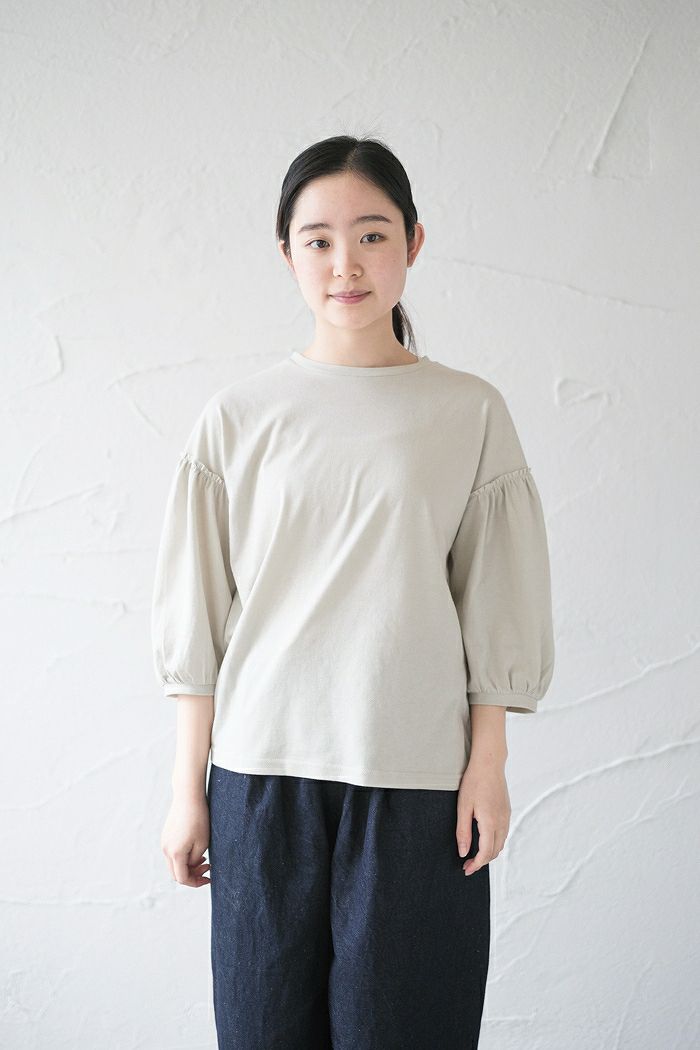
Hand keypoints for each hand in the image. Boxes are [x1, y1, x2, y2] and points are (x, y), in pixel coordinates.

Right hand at [161, 793, 211, 886]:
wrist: (188, 797)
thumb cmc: (198, 818)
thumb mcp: (202, 843)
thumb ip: (195, 860)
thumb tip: (191, 866)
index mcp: (175, 854)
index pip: (182, 878)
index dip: (196, 882)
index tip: (209, 878)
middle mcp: (166, 850)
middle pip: (176, 873)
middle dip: (192, 875)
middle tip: (207, 867)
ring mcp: (164, 842)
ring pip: (174, 864)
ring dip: (188, 865)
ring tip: (203, 858)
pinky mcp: (166, 836)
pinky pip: (173, 853)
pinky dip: (183, 856)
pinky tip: (195, 849)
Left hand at [456, 758, 510, 875]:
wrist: (489, 763)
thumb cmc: (474, 782)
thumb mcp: (463, 807)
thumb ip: (463, 832)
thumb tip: (463, 852)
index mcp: (490, 822)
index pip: (486, 853)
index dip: (476, 865)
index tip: (466, 870)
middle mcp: (502, 822)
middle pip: (495, 851)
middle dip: (482, 862)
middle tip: (467, 865)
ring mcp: (506, 816)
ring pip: (501, 844)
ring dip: (489, 853)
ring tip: (474, 855)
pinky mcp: (507, 811)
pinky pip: (503, 834)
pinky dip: (494, 843)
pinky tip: (484, 841)